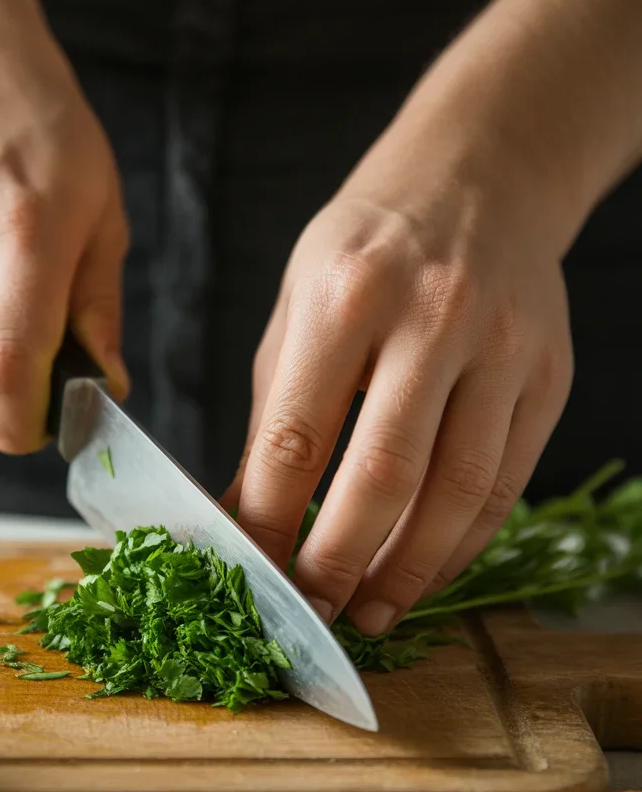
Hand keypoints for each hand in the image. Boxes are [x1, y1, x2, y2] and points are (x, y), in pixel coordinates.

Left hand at [226, 127, 572, 635]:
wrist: (481, 177)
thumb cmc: (367, 249)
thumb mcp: (298, 310)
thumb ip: (272, 416)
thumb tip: (242, 516)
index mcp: (345, 295)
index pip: (298, 437)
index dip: (272, 522)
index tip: (253, 576)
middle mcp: (432, 315)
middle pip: (386, 473)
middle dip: (341, 563)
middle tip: (314, 613)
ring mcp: (502, 346)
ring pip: (460, 490)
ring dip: (409, 571)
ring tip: (370, 614)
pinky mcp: (549, 375)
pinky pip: (507, 482)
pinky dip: (462, 544)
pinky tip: (425, 572)